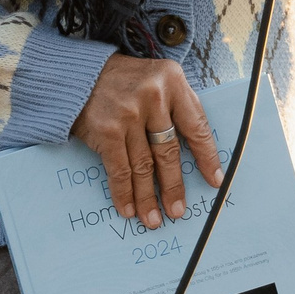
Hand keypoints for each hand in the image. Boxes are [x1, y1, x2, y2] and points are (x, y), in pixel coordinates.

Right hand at [71, 54, 223, 229]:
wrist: (80, 74)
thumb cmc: (125, 81)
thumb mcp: (158, 79)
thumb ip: (176, 107)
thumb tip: (194, 154)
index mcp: (173, 81)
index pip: (196, 127)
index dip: (206, 158)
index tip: (214, 181)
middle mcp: (154, 96)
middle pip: (169, 151)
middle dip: (173, 186)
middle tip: (177, 210)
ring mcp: (129, 114)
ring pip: (144, 166)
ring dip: (148, 197)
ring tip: (153, 219)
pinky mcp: (107, 130)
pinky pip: (120, 169)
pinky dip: (124, 192)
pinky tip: (128, 208)